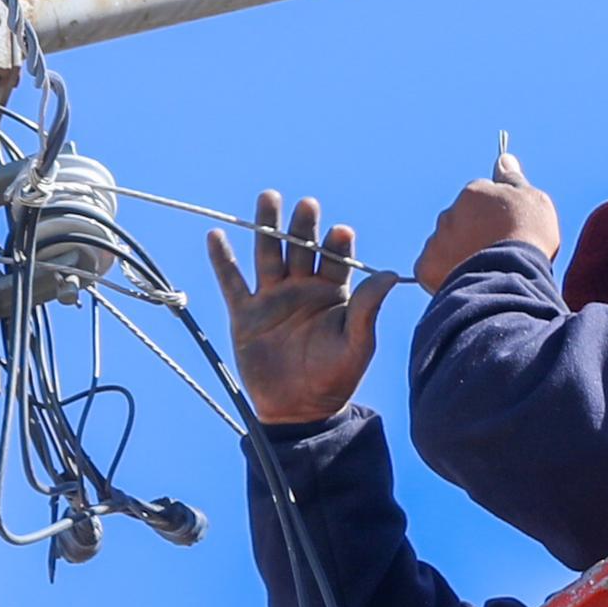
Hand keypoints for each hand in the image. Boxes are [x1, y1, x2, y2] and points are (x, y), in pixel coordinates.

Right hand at [207, 190, 393, 424]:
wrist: (300, 408)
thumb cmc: (336, 377)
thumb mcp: (357, 344)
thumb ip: (367, 309)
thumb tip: (391, 274)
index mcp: (333, 292)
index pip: (335, 260)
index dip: (337, 245)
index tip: (341, 232)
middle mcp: (302, 288)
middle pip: (300, 247)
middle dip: (303, 226)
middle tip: (308, 204)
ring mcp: (272, 298)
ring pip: (268, 254)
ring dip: (267, 227)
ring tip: (268, 198)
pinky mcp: (246, 314)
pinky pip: (232, 282)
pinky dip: (222, 260)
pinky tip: (216, 236)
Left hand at [412, 138, 559, 289]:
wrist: (509, 278)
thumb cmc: (527, 238)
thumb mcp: (533, 202)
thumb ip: (513, 179)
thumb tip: (503, 158)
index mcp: (473, 192)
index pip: (479, 195)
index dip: (494, 213)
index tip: (507, 228)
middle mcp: (450, 212)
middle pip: (460, 219)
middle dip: (473, 231)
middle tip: (495, 251)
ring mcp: (436, 239)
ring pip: (445, 242)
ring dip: (458, 252)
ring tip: (483, 270)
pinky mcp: (426, 266)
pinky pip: (431, 267)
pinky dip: (444, 273)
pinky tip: (466, 279)